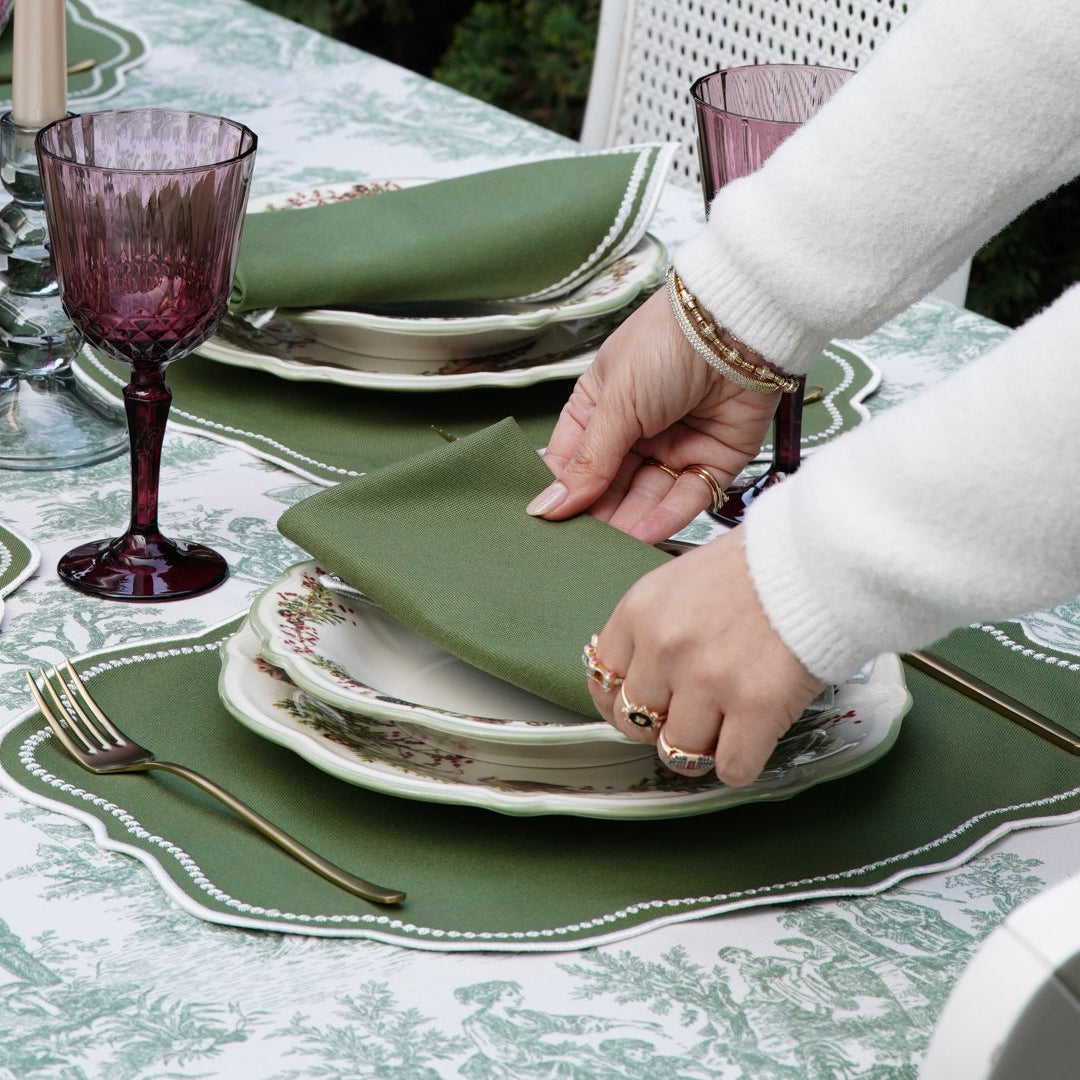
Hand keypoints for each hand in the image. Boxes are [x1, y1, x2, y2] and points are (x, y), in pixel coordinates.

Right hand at [526, 288, 778, 543]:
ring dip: (629, 523)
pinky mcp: (712, 463)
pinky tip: (643, 533)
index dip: (562, 492)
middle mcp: (636, 432)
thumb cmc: (668, 343)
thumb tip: (547, 505)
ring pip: (646, 499)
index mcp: (601, 408)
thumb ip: (587, 461)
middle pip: (609, 487)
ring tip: (610, 546)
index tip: (548, 523)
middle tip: (579, 545)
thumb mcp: (616, 402)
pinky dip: (665, 517)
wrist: (737, 328)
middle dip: (596, 514)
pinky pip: (686, 498)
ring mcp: (674, 448)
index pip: (572, 462)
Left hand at [587, 531, 824, 785]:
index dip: (625, 701)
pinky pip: (731, 768)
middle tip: (693, 712)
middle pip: (636, 724)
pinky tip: (755, 734)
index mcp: (640, 611)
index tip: (646, 705)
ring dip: (704, 745)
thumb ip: (654, 627)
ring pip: (680, 752)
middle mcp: (665, 647)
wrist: (822, 556)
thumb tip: (639, 677)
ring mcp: (708, 679)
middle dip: (662, 725)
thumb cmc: (759, 565)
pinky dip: (742, 760)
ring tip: (728, 722)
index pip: (603, 682)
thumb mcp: (681, 579)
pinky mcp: (757, 706)